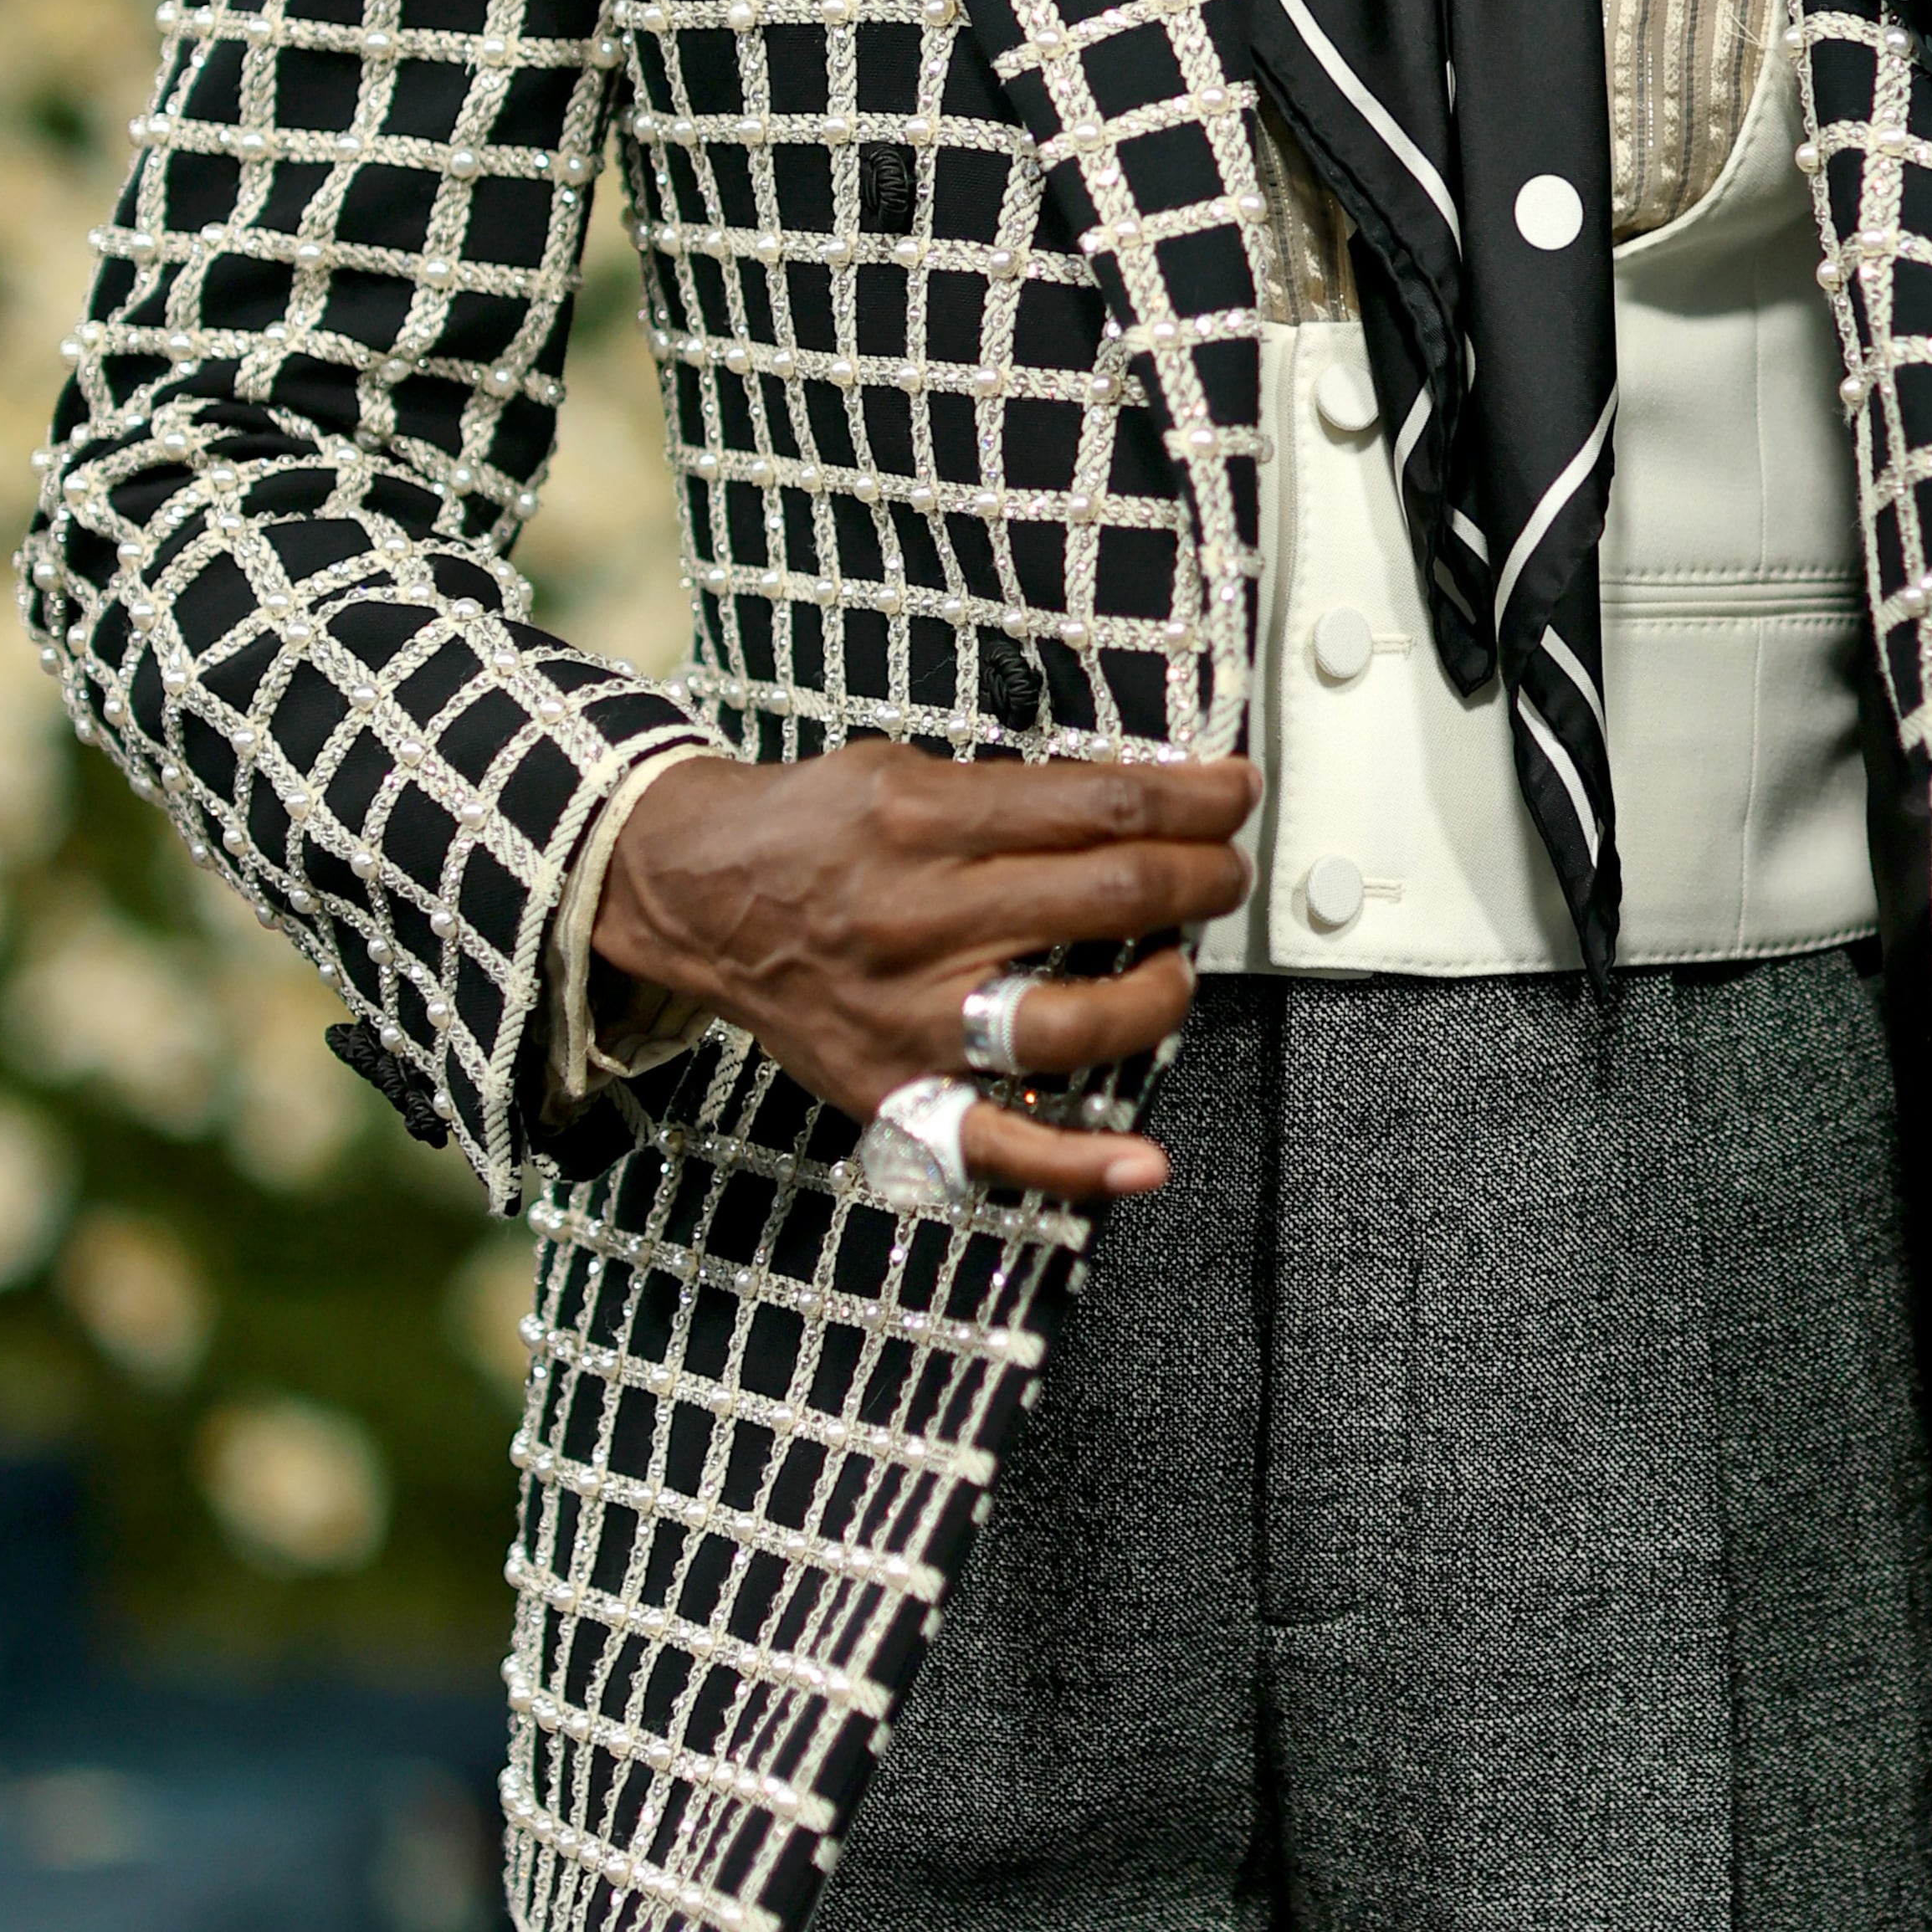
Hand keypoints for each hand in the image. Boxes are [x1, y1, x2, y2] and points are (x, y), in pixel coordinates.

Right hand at [591, 739, 1260, 1206]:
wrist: (697, 899)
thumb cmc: (810, 829)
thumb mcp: (902, 767)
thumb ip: (1012, 794)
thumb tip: (1139, 805)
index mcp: (924, 818)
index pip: (1103, 806)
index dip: (1194, 801)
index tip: (1234, 796)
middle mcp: (919, 918)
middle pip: (1110, 896)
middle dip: (1201, 879)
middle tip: (1225, 871)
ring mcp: (909, 1017)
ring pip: (1072, 1022)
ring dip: (1163, 993)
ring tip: (1180, 966)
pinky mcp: (893, 1092)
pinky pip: (994, 1146)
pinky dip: (1076, 1164)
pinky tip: (1140, 1160)